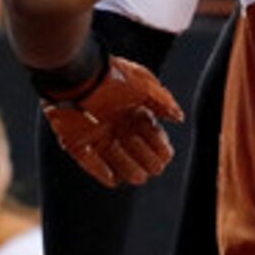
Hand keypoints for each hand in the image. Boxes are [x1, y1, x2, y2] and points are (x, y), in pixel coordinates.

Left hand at [42, 57, 182, 186]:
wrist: (75, 76)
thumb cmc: (111, 76)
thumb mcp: (143, 84)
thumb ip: (163, 101)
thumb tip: (179, 117)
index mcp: (132, 110)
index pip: (152, 135)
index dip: (160, 144)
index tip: (165, 152)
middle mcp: (115, 124)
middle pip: (137, 151)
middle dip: (147, 158)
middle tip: (151, 162)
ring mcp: (96, 134)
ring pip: (117, 161)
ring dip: (128, 168)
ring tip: (137, 173)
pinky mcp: (75, 142)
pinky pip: (90, 164)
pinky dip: (101, 172)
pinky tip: (113, 178)